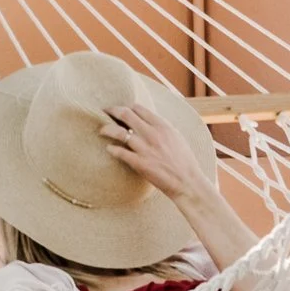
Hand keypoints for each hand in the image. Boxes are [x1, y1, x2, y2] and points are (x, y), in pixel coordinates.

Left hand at [101, 99, 218, 206]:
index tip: (121, 110)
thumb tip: (149, 121)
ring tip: (101, 130)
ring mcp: (145, 148)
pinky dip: (111, 149)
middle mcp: (152, 134)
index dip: (127, 107)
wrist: (187, 183)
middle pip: (126, 114)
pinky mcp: (140, 163)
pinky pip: (120, 152)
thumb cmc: (184, 161)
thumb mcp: (176, 137)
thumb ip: (162, 128)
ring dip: (107, 129)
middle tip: (104, 112)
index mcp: (163, 125)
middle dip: (112, 110)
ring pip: (119, 132)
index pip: (139, 108)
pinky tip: (108, 148)